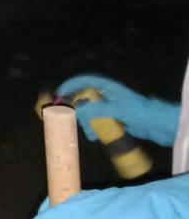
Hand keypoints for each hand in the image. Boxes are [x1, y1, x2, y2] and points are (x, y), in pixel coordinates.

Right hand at [56, 74, 179, 145]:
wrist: (159, 125)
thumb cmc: (140, 113)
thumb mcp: (116, 110)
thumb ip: (95, 110)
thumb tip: (76, 112)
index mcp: (108, 87)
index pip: (85, 81)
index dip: (71, 85)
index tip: (59, 94)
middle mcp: (108, 95)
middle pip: (85, 98)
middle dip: (78, 111)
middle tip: (71, 120)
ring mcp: (111, 107)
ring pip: (90, 112)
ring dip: (86, 123)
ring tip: (89, 134)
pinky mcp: (114, 119)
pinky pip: (98, 122)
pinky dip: (94, 129)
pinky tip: (95, 137)